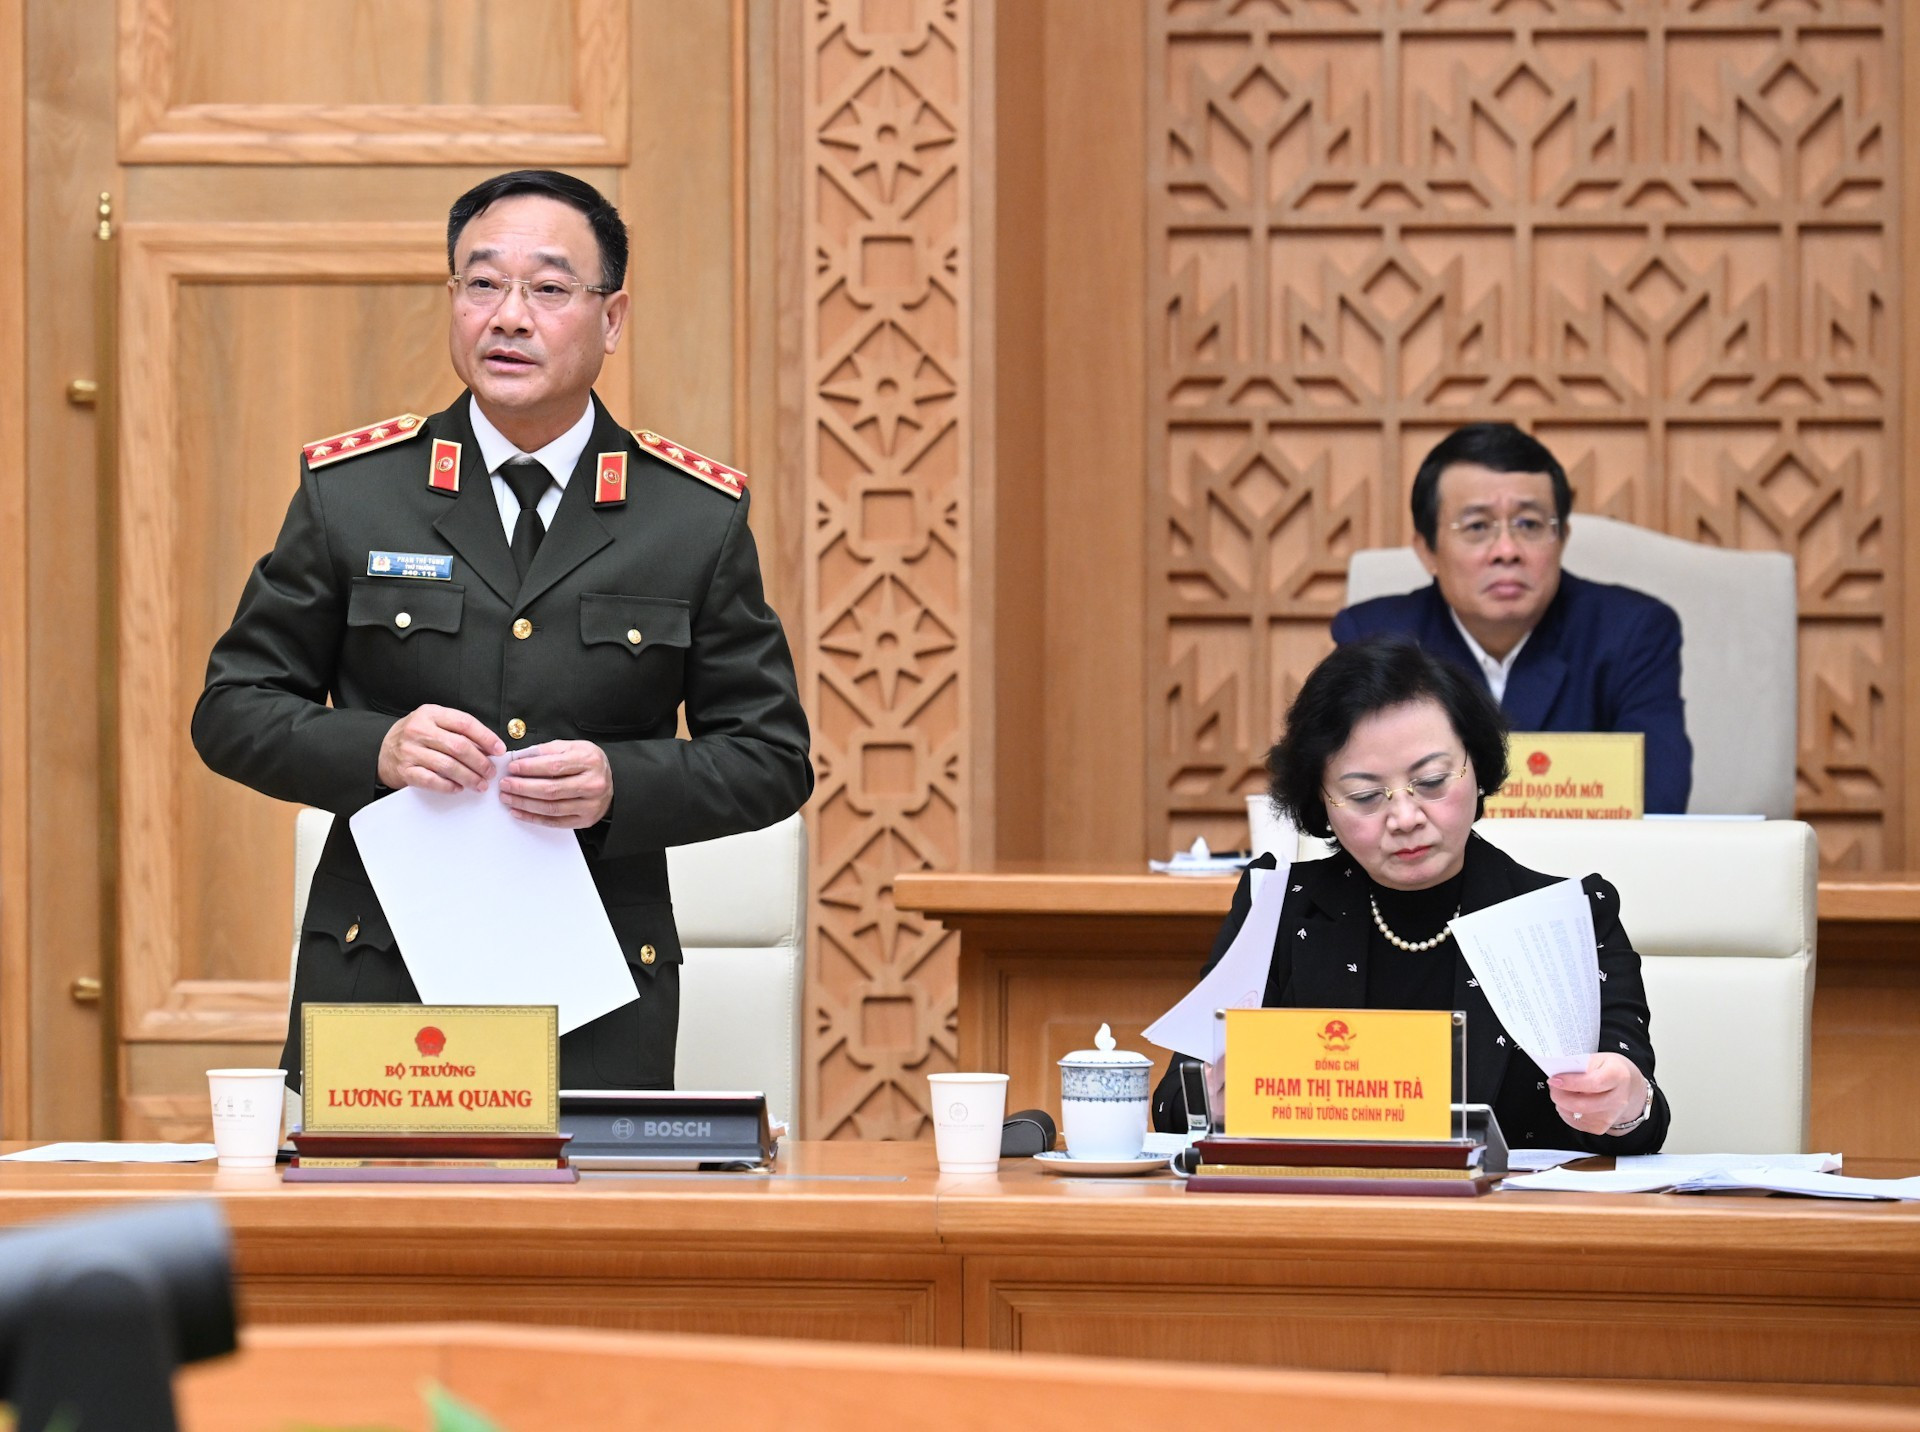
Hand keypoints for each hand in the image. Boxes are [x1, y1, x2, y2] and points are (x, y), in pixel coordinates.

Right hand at [378, 705, 503, 793]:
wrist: (381, 750)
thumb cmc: (416, 737)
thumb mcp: (434, 723)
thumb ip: (457, 731)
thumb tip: (489, 748)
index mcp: (430, 714)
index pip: (464, 723)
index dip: (486, 737)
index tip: (499, 750)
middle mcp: (419, 730)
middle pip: (459, 746)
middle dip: (480, 762)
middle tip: (491, 772)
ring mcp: (410, 751)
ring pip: (448, 766)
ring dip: (469, 777)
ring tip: (480, 784)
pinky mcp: (405, 771)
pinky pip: (432, 780)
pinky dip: (449, 786)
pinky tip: (459, 788)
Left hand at [498, 740, 613, 828]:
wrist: (610, 782)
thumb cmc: (589, 763)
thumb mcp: (573, 747)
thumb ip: (548, 750)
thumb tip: (521, 757)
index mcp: (589, 761)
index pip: (554, 766)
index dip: (530, 768)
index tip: (512, 768)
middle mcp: (592, 784)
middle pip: (551, 789)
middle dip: (523, 787)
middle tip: (506, 784)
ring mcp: (590, 804)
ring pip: (551, 807)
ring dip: (524, 803)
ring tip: (508, 797)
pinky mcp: (585, 820)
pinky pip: (555, 822)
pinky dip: (533, 818)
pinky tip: (519, 812)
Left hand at [1549, 1053, 1644, 1133]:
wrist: (1627, 1087)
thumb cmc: (1609, 1069)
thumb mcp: (1598, 1058)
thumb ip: (1580, 1064)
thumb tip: (1559, 1073)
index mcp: (1618, 1076)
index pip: (1593, 1083)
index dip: (1571, 1083)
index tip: (1554, 1079)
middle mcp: (1618, 1100)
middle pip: (1583, 1104)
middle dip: (1560, 1096)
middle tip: (1553, 1085)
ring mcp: (1610, 1116)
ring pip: (1576, 1115)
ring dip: (1561, 1103)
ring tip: (1561, 1092)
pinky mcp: (1601, 1127)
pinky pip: (1575, 1123)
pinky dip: (1566, 1112)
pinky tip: (1569, 1101)